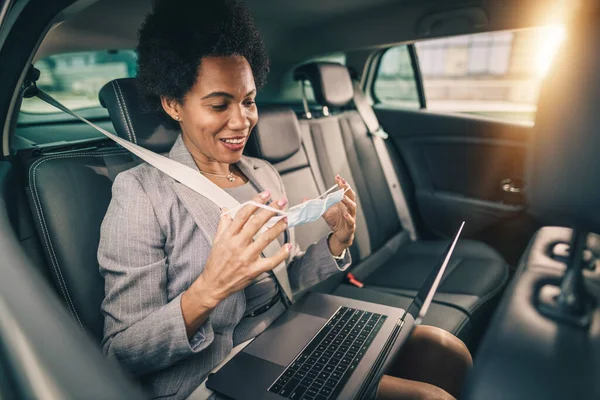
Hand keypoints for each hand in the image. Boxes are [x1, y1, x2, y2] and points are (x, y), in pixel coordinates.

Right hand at [181, 191, 289, 335]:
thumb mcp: (216, 240)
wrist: (213, 285)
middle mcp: (237, 245)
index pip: (243, 214)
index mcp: (228, 236)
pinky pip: (271, 261)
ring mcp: (246, 258)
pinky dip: (282, 254)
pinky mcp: (254, 270)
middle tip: (281, 202)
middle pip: (256, 223)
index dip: (256, 202)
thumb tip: (226, 209)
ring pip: (266, 239)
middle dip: (271, 210)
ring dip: (278, 227)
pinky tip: (288, 246)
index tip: (266, 194)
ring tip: (286, 219)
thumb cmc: (215, 262)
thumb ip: (223, 223)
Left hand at [322, 175, 356, 255]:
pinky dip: (349, 217)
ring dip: (348, 201)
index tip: (337, 177)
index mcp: (343, 203)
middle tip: (342, 183)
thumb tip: (305, 200)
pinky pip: (351, 221)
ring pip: (352, 207)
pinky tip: (345, 214)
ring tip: (342, 197)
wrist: (339, 234)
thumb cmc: (335, 221)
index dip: (342, 184)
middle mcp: (348, 208)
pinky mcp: (350, 226)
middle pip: (351, 196)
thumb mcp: (324, 211)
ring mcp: (351, 216)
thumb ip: (316, 205)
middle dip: (347, 189)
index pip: (345, 191)